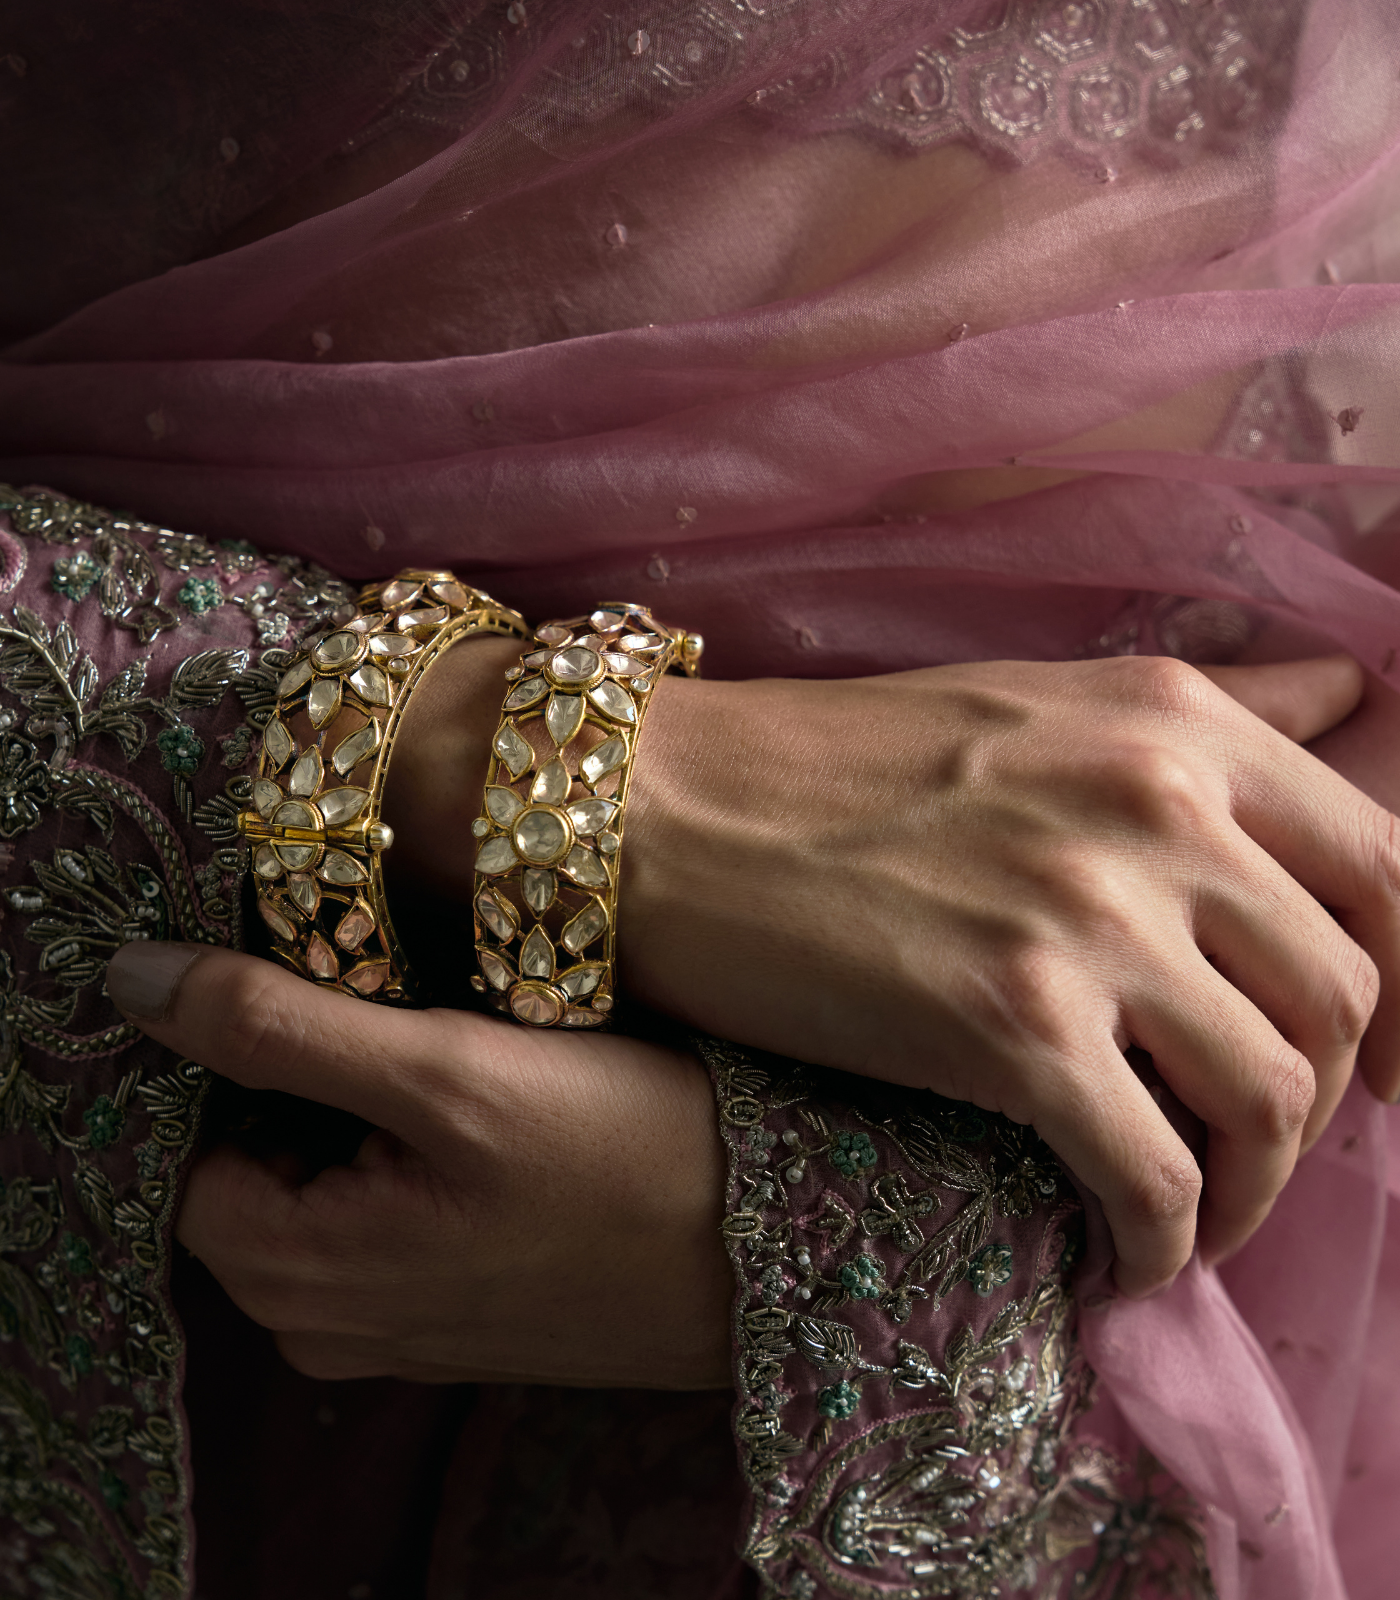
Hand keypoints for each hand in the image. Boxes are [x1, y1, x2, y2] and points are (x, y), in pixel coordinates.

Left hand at [105, 941, 731, 1387]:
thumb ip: (282, 1026)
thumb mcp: (449, 1073)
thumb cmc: (625, 1161)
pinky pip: (386, 1220)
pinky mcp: (456, 1312)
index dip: (246, 1057)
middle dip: (312, 1084)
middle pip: (254, 1168)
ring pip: (323, 1186)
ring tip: (471, 1061)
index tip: (340, 997)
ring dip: (370, 1115)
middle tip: (422, 1020)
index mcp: (297, 1277)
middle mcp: (326, 1323)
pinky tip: (500, 1118)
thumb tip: (134, 979)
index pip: (189, 1146)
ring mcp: (395, 1326)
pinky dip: (416, 1157)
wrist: (779, 1254)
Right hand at [623, 653, 1396, 1297]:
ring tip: (1191, 1212)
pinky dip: (1162, 1241)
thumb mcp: (1042, 696)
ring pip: (1273, 1101)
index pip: (1390, 868)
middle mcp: (1157, 807)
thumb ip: (1213, 709)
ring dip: (1253, 1190)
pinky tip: (1120, 1254)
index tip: (1382, 1064)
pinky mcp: (1008, 1026)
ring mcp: (1086, 918)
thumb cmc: (837, 760)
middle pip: (1345, 1000)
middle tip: (1251, 1147)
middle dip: (1325, 1104)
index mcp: (1176, 722)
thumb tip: (1349, 696)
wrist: (666, 811)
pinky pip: (1155, 1177)